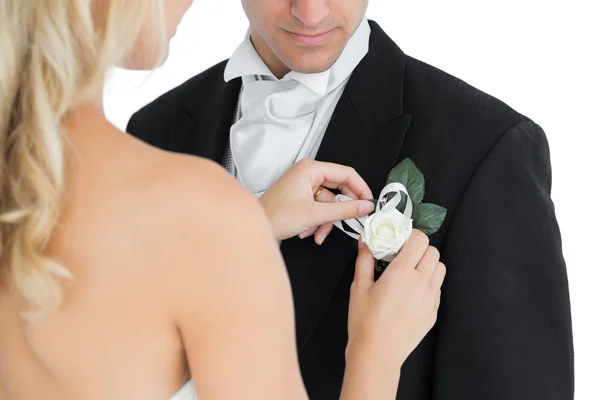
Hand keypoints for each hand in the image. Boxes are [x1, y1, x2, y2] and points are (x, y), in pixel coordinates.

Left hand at [259, 159, 374, 241]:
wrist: (256, 229)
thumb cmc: (276, 217)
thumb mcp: (315, 214)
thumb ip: (344, 210)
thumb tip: (365, 206)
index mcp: (310, 169)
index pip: (346, 173)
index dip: (361, 188)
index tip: (369, 203)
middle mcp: (308, 173)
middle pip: (338, 188)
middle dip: (341, 209)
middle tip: (353, 220)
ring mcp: (304, 185)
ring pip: (329, 202)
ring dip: (326, 221)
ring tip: (319, 234)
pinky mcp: (301, 197)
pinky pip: (319, 208)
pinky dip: (318, 222)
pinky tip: (310, 233)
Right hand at [347, 230, 445, 366]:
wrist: (378, 353)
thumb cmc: (364, 319)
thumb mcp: (358, 286)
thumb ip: (364, 260)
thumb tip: (365, 242)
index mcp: (402, 272)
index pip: (420, 240)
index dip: (411, 236)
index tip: (400, 241)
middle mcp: (421, 282)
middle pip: (434, 252)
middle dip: (420, 250)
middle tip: (404, 257)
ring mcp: (431, 298)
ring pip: (440, 269)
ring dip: (428, 265)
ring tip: (411, 273)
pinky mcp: (434, 312)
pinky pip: (437, 289)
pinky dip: (429, 284)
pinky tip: (412, 293)